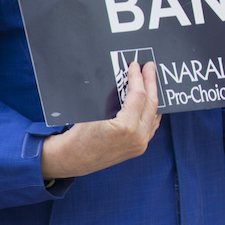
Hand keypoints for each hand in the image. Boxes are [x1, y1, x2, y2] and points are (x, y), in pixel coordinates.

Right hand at [39, 61, 161, 178]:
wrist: (70, 159)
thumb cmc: (78, 135)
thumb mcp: (94, 111)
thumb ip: (114, 97)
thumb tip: (126, 79)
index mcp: (126, 128)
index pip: (138, 95)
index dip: (138, 77)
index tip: (136, 65)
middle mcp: (138, 137)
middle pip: (151, 103)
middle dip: (150, 82)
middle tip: (149, 67)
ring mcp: (140, 144)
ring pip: (154, 113)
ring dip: (152, 95)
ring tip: (150, 80)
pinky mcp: (139, 148)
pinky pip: (151, 125)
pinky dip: (151, 110)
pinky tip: (149, 99)